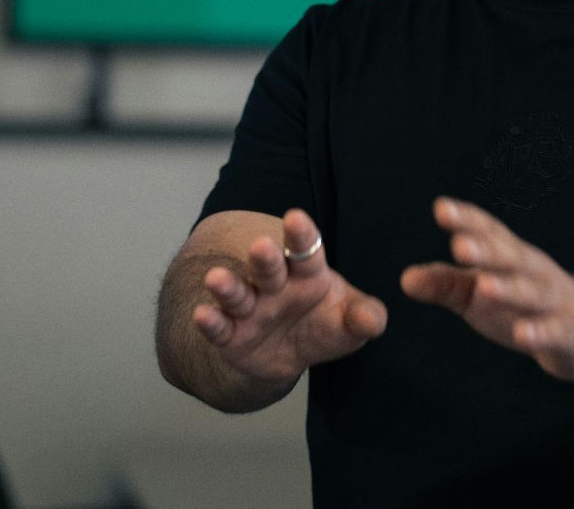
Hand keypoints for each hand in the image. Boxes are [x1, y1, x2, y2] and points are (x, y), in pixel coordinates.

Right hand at [192, 209, 387, 383]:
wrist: (288, 354)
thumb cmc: (323, 325)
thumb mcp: (349, 322)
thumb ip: (363, 318)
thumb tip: (372, 321)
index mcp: (306, 273)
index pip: (305, 251)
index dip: (301, 235)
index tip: (296, 218)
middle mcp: (274, 285)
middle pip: (268, 267)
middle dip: (264, 257)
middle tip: (261, 245)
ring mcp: (249, 308)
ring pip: (237, 293)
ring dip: (227, 286)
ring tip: (215, 278)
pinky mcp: (230, 335)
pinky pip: (219, 327)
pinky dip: (210, 322)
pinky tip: (201, 314)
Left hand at [400, 197, 573, 380]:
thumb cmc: (519, 303)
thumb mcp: (478, 293)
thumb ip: (445, 284)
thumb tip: (405, 279)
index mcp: (509, 256)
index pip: (488, 232)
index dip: (467, 220)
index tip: (441, 209)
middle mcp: (532, 270)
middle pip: (509, 257)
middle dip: (486, 251)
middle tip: (459, 246)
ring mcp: (553, 300)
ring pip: (531, 292)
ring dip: (509, 288)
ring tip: (485, 286)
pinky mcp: (567, 332)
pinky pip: (553, 331)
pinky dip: (539, 332)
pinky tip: (522, 335)